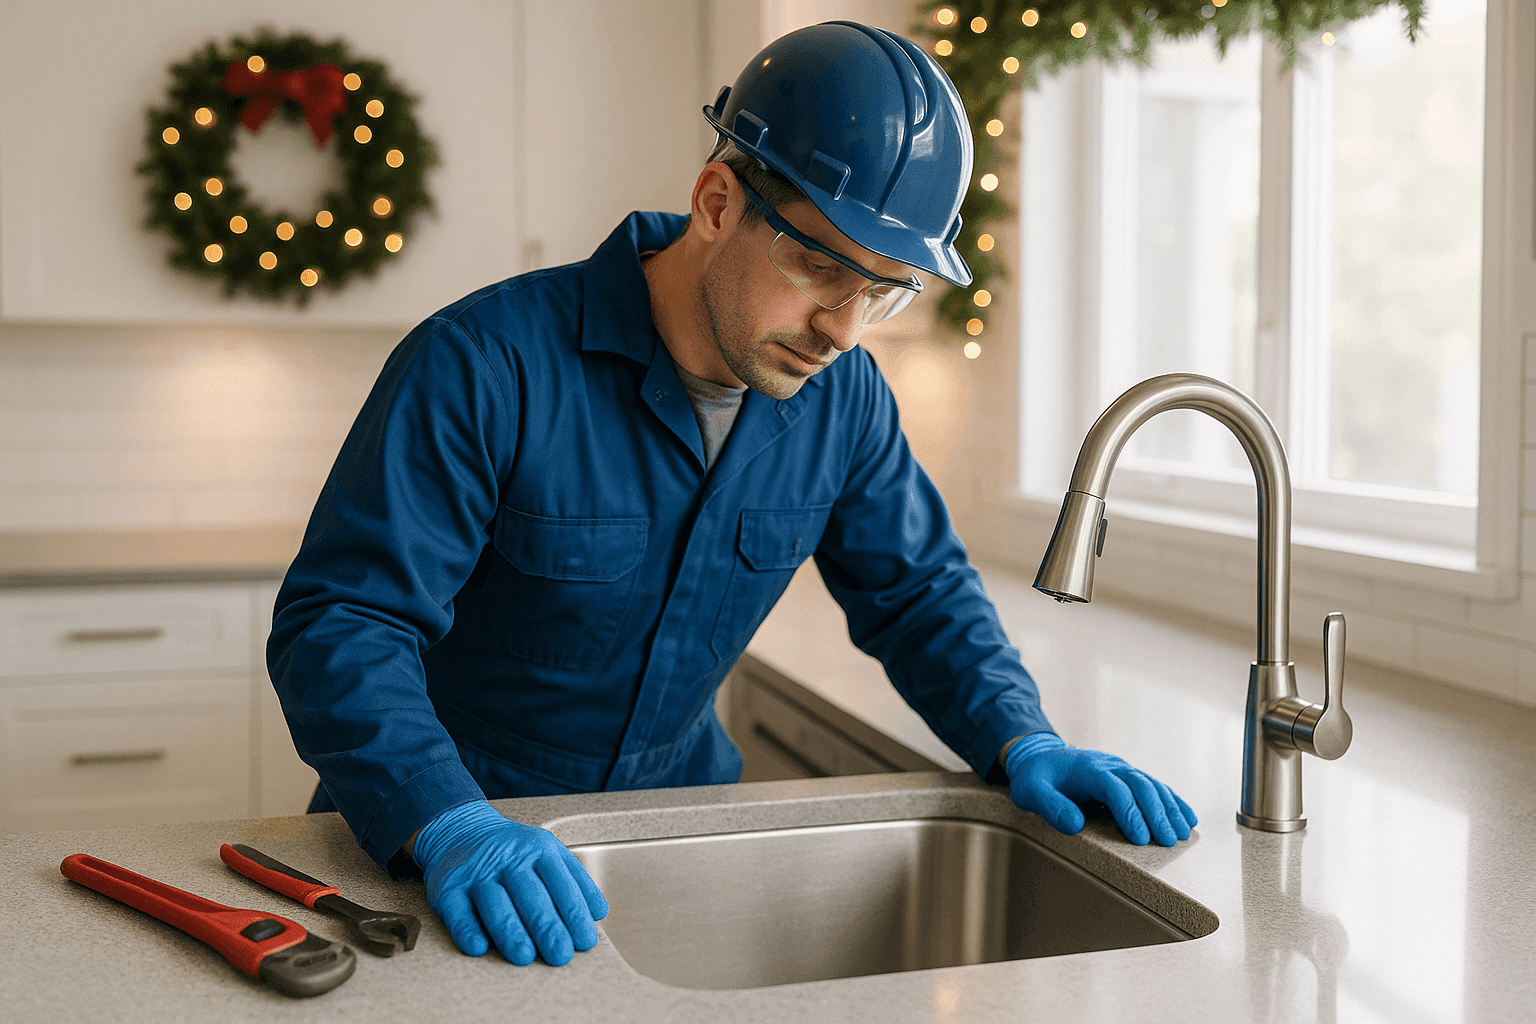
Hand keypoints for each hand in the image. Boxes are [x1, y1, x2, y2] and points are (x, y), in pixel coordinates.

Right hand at [411, 801, 608, 964]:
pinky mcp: (448, 887)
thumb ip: (573, 879)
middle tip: (560, 955)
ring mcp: (477, 872)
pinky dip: (468, 930)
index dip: (575, 914)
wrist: (461, 830)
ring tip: (525, 956)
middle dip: (548, 928)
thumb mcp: (547, 853)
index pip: (562, 884)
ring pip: (496, 904)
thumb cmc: (514, 852)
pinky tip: (478, 947)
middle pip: (532, 896)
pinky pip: (458, 911)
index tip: (585, 941)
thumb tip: (597, 913)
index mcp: (540, 850)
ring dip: (510, 932)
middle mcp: (509, 858)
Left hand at [1003, 733, 1195, 845]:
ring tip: (1183, 835)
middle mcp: (1109, 765)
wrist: (1038, 755)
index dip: (1130, 813)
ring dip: (1169, 809)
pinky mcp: (1127, 775)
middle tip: (1169, 842)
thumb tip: (1074, 825)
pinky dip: (1173, 801)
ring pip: (1152, 785)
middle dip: (1157, 814)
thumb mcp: (1030, 792)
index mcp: (1086, 768)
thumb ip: (1050, 806)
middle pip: (1140, 785)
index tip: (1141, 839)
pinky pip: (1155, 786)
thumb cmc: (1034, 778)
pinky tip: (1188, 818)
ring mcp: (1121, 768)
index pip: (1114, 789)